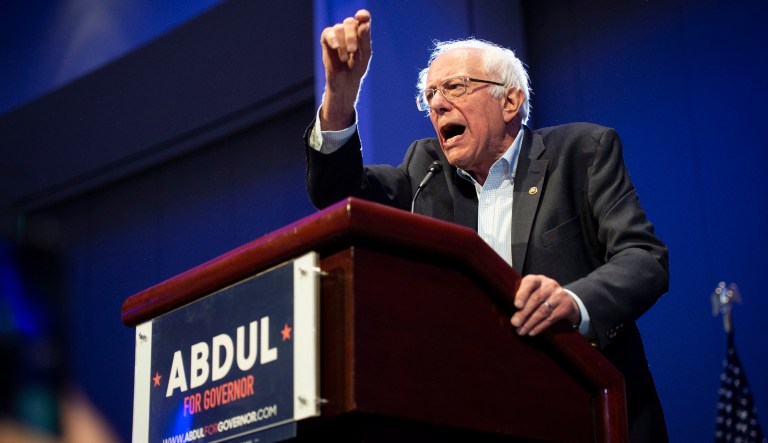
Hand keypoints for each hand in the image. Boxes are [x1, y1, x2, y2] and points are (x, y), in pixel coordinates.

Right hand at [319, 9, 371, 129]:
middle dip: (352, 36)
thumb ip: (365, 39)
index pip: (362, 18)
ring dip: (343, 44)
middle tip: (353, 50)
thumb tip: (364, 23)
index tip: (361, 16)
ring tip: (345, 58)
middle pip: (349, 22)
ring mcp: (337, 35)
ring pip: (339, 28)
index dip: (363, 15)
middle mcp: (348, 31)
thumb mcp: (365, 55)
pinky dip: (332, 39)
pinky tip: (335, 47)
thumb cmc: (356, 69)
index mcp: (360, 32)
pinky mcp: (326, 41)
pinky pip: (328, 33)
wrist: (345, 83)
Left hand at [510, 275, 579, 335]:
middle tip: (515, 323)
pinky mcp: (565, 307)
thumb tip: (506, 311)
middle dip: (524, 313)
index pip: (530, 283)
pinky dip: (539, 327)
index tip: (516, 305)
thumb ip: (521, 297)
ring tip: (521, 331)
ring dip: (530, 323)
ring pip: (543, 311)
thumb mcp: (532, 291)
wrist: (566, 299)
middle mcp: (549, 285)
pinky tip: (531, 332)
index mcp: (538, 280)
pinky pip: (551, 318)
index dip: (522, 294)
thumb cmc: (541, 295)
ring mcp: (559, 295)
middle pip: (536, 299)